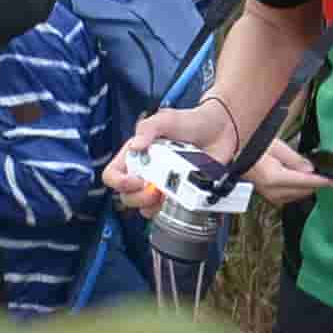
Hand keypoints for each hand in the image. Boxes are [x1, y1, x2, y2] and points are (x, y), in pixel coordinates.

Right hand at [110, 102, 231, 215]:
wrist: (220, 130)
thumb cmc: (189, 122)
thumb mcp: (165, 119)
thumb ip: (147, 129)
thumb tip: (135, 146)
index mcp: (135, 156)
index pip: (112, 175)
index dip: (118, 182)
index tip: (135, 180)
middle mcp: (145, 173)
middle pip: (126, 197)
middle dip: (138, 197)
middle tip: (155, 189)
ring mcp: (161, 186)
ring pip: (144, 209)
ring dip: (153, 206)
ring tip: (167, 194)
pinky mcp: (179, 195)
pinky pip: (168, 212)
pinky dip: (172, 210)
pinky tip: (180, 197)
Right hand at [250, 139, 329, 201]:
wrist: (231, 154)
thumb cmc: (248, 146)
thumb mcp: (274, 146)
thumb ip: (294, 159)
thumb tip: (310, 169)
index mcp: (274, 177)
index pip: (305, 181)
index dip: (322, 181)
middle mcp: (271, 190)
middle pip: (303, 192)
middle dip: (315, 184)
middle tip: (324, 174)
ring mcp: (268, 195)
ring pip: (296, 196)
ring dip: (306, 188)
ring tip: (312, 177)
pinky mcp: (266, 195)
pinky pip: (287, 197)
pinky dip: (296, 191)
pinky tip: (298, 182)